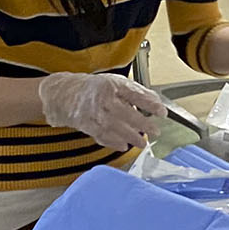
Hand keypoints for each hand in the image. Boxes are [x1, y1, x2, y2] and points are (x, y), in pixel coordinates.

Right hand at [39, 70, 164, 151]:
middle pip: (128, 115)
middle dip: (144, 125)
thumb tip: (156, 102)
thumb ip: (137, 92)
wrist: (66, 95)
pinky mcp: (88, 127)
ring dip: (132, 138)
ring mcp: (95, 115)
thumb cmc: (95, 89)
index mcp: (112, 87)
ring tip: (142, 142)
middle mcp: (103, 101)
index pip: (136, 95)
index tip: (162, 112)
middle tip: (156, 131)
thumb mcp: (117, 83)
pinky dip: (115, 143)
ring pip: (117, 129)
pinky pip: (104, 137)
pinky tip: (124, 145)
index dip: (151, 104)